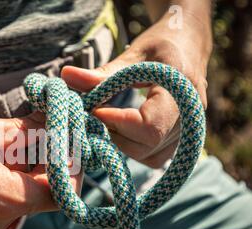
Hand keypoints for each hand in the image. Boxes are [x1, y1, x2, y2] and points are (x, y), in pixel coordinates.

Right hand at [0, 109, 80, 228]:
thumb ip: (23, 134)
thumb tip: (50, 128)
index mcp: (2, 199)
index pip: (58, 193)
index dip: (68, 169)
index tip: (65, 147)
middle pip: (37, 198)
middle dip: (42, 168)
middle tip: (33, 137)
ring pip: (15, 203)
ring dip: (18, 177)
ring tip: (1, 147)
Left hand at [62, 12, 211, 167]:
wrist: (190, 44)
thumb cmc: (162, 43)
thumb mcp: (133, 54)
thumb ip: (102, 72)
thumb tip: (66, 75)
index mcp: (182, 89)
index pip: (148, 125)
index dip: (115, 121)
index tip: (95, 108)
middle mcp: (190, 116)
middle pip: (146, 145)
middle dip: (115, 133)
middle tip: (99, 112)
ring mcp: (188, 132)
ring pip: (148, 156)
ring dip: (122, 142)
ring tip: (111, 118)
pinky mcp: (180, 141)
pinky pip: (154, 158)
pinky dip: (133, 148)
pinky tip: (122, 128)